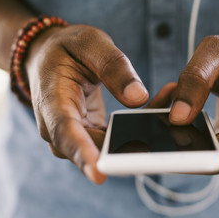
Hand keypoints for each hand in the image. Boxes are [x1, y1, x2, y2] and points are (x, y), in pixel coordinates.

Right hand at [25, 25, 148, 183]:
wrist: (49, 59)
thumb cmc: (67, 49)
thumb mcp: (90, 43)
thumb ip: (113, 66)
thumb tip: (138, 98)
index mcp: (52, 100)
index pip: (65, 132)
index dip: (82, 154)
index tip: (100, 174)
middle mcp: (59, 127)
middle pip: (91, 150)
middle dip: (126, 150)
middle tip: (162, 144)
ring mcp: (75, 136)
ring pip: (108, 148)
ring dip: (140, 135)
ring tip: (169, 111)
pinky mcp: (91, 137)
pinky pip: (116, 141)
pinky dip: (139, 129)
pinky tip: (161, 110)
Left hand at [169, 34, 218, 171]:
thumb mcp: (217, 50)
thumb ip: (196, 79)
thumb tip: (177, 118)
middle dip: (193, 148)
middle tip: (161, 124)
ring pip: (214, 160)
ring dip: (183, 136)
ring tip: (169, 100)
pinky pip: (206, 156)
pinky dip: (185, 138)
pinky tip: (175, 114)